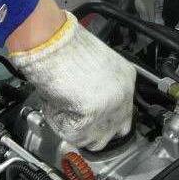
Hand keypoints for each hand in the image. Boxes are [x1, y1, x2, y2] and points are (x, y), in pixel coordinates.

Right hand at [8, 5, 135, 150]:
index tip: (90, 116)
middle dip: (97, 130)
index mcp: (127, 77)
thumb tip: (89, 104)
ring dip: (80, 132)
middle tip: (77, 121)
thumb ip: (99, 86)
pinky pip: (77, 136)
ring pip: (98, 140)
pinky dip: (63, 127)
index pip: (125, 111)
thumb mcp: (93, 65)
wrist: (51, 40)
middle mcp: (125, 94)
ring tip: (64, 110)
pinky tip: (56, 107)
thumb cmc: (64, 46)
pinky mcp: (94, 117)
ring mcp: (111, 108)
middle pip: (117, 130)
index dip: (105, 117)